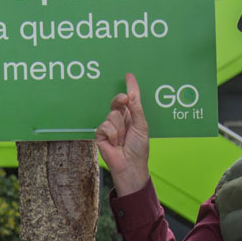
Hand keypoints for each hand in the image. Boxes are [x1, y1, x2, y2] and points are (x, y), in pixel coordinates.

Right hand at [95, 73, 150, 195]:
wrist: (130, 165)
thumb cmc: (138, 148)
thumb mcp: (141, 126)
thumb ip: (136, 109)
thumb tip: (131, 94)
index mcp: (131, 116)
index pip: (130, 99)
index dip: (130, 87)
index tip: (129, 75)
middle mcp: (120, 119)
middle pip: (117, 101)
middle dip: (120, 100)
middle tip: (124, 99)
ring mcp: (109, 126)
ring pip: (112, 115)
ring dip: (120, 128)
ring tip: (123, 140)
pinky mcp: (100, 134)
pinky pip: (105, 126)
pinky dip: (112, 135)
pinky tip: (115, 143)